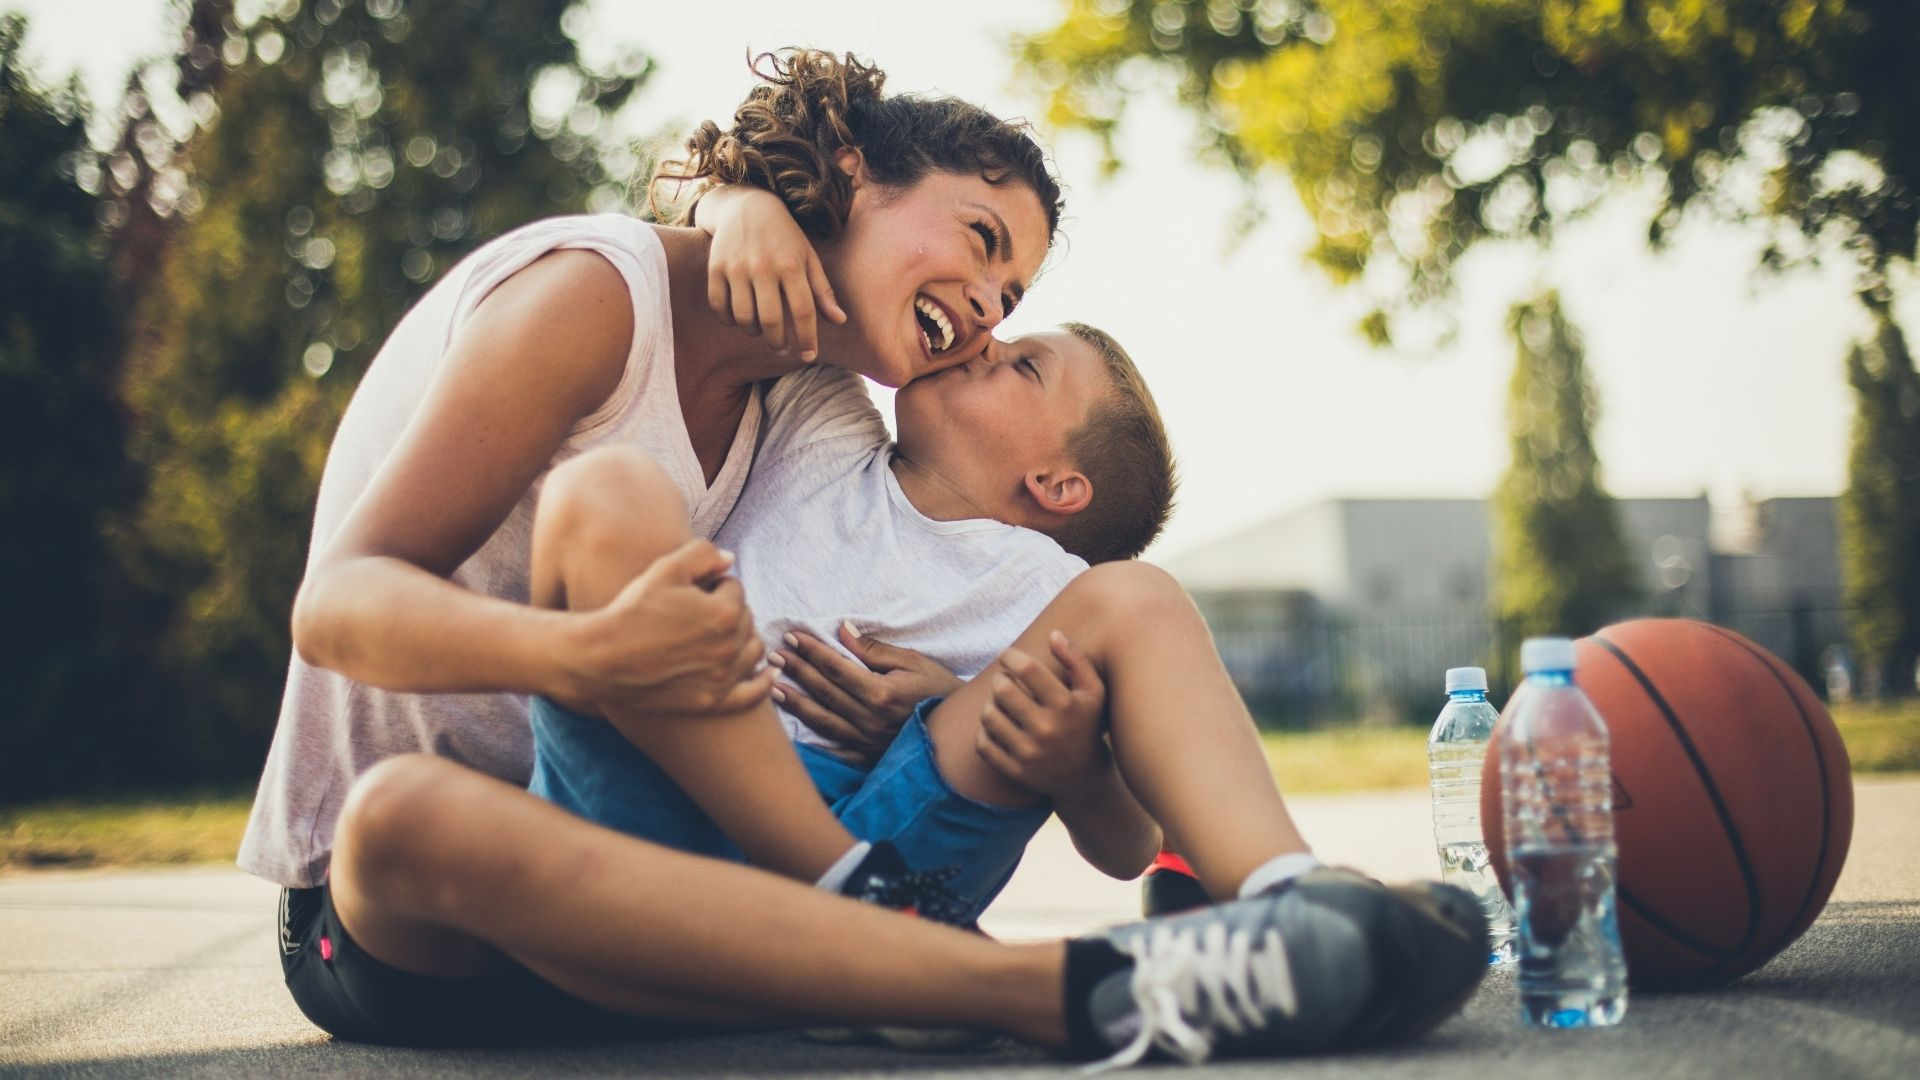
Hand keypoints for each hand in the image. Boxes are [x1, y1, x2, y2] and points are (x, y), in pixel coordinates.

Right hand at [558, 539, 773, 720]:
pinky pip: (752, 694)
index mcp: (725, 613)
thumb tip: (730, 560)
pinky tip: (770, 672)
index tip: (690, 590)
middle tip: (696, 611)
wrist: (602, 659)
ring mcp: (723, 678)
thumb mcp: (665, 568)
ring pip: (753, 651)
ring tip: (723, 634)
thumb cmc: (632, 611)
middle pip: (746, 618)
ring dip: (744, 638)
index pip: (735, 588)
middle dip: (727, 609)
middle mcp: (730, 648)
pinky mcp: (712, 701)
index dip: (712, 584)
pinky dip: (763, 682)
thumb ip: (704, 554)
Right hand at [698, 185, 845, 360]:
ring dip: (754, 332)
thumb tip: (840, 321)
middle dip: (779, 342)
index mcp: (791, 264)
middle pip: (771, 319)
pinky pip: (719, 306)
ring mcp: (736, 267)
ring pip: (744, 317)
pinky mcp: (715, 267)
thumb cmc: (785, 237)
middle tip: (783, 348)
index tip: (809, 355)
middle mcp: (763, 266)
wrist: (747, 206)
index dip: (807, 338)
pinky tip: (739, 318)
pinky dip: (729, 320)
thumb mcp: (808, 258)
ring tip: (762, 330)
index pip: (803, 311)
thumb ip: (822, 291)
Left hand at [771, 621, 961, 765]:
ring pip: (822, 721)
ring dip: (796, 703)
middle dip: (797, 671)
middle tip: (774, 655)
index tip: (792, 637)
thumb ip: (875, 650)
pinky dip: (814, 740)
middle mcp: (870, 720)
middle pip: (824, 691)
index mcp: (880, 693)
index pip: (836, 668)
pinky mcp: (869, 757)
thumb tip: (842, 632)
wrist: (959, 729)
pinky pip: (835, 750)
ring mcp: (867, 742)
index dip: (812, 651)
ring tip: (774, 688)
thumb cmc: (938, 688)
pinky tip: (795, 730)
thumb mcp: (912, 661)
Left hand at [976, 631, 1109, 797]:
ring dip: (990, 704)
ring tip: (1000, 703)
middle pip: (1003, 690)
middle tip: (1004, 680)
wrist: (1083, 778)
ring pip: (989, 715)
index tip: (1008, 656)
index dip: (1011, 656)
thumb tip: (1053, 633)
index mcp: (1067, 706)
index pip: (1027, 669)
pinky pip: (983, 744)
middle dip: (1000, 678)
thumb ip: (1077, 659)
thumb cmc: (1086, 724)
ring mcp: (1030, 754)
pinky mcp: (1015, 771)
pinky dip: (985, 732)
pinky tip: (997, 726)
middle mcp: (1048, 730)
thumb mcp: (1094, 692)